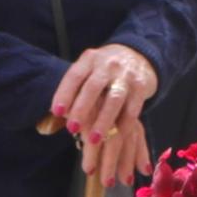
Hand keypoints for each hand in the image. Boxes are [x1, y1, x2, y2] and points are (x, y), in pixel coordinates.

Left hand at [51, 44, 159, 187]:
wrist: (136, 56)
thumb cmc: (103, 71)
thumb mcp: (88, 71)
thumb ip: (74, 90)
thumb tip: (56, 117)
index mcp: (89, 60)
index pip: (75, 76)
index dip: (65, 93)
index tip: (56, 112)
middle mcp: (107, 65)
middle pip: (93, 87)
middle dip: (81, 108)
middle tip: (71, 129)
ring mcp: (125, 75)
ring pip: (114, 99)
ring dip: (103, 121)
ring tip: (93, 140)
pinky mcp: (141, 87)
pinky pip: (132, 109)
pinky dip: (124, 125)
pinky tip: (116, 137)